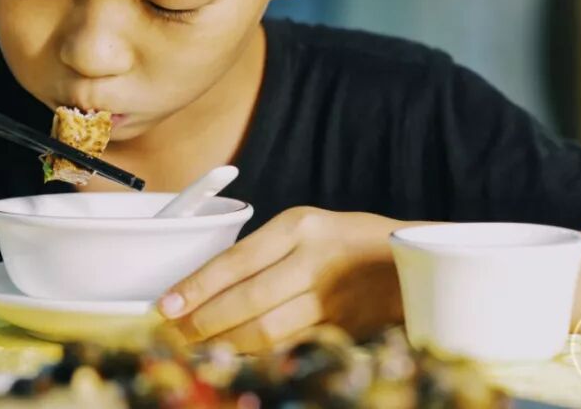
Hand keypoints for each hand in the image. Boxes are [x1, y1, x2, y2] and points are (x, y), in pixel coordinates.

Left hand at [158, 207, 408, 352]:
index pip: (236, 260)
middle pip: (248, 300)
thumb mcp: (307, 228)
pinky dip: (258, 354)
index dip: (197, 286)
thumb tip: (205, 286)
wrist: (414, 264)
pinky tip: (235, 355)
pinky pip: (289, 346)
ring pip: (267, 331)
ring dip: (226, 343)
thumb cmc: (349, 241)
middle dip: (204, 322)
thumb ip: (264, 252)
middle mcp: (315, 260)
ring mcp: (332, 299)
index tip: (166, 304)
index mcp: (299, 226)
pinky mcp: (344, 329)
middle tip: (174, 333)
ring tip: (197, 346)